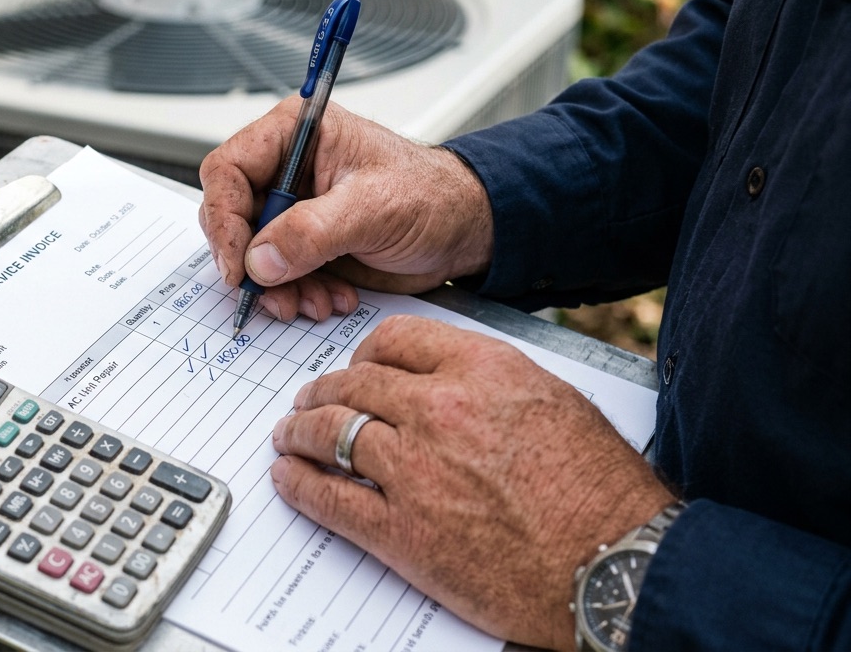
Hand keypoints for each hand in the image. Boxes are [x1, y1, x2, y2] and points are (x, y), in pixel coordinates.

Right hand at [199, 97, 493, 322]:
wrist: (463, 231)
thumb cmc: (432, 196)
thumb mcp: (373, 208)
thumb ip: (313, 231)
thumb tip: (259, 259)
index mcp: (296, 134)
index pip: (228, 170)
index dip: (224, 219)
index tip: (237, 265)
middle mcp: (285, 168)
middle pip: (233, 216)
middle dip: (253, 263)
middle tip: (271, 294)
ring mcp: (293, 209)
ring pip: (252, 253)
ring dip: (278, 287)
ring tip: (315, 301)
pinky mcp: (304, 244)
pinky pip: (277, 275)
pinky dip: (297, 294)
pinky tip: (330, 299)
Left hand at [270, 315, 674, 649]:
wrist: (613, 563)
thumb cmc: (600, 491)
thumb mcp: (554, 402)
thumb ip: (495, 382)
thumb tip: (460, 380)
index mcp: (481, 371)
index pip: (395, 340)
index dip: (365, 354)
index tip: (357, 365)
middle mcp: (439, 411)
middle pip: (354, 385)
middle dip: (323, 392)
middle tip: (309, 400)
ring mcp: (414, 471)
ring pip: (331, 433)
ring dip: (301, 432)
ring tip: (290, 435)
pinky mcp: (401, 532)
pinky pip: (329, 497)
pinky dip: (300, 484)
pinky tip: (289, 478)